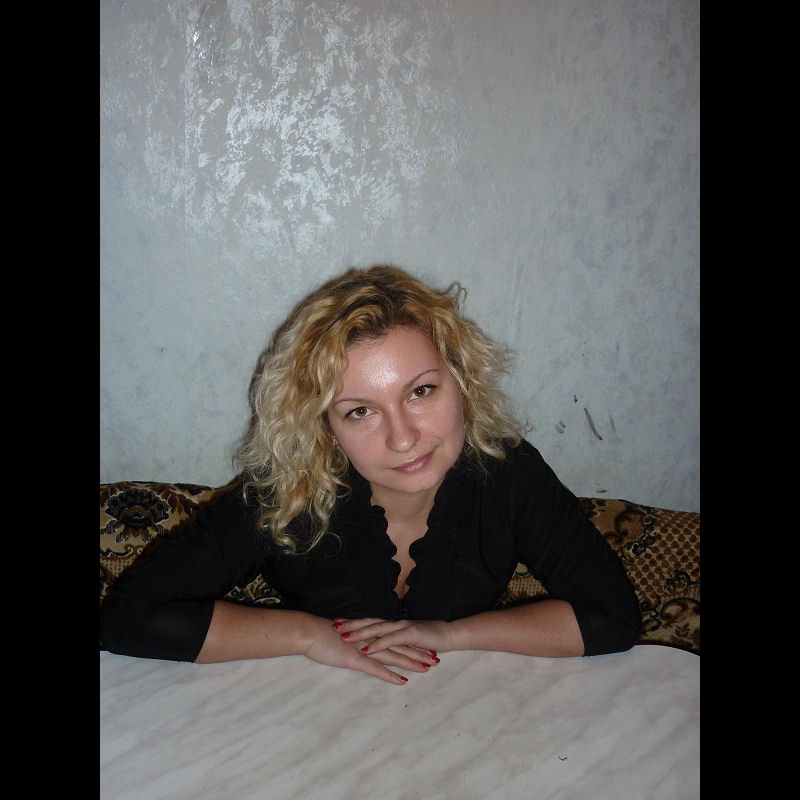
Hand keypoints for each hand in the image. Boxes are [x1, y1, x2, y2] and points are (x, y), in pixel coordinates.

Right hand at [300, 614, 438, 684]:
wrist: (308, 631)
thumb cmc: (321, 634)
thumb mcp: (343, 635)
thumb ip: (356, 638)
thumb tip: (362, 642)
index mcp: (368, 633)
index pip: (394, 639)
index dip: (411, 643)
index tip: (425, 648)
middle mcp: (370, 639)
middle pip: (399, 646)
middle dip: (418, 652)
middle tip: (435, 658)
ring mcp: (363, 648)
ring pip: (393, 656)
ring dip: (411, 662)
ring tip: (427, 668)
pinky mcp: (354, 658)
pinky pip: (375, 668)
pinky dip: (390, 674)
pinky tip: (402, 680)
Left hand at [333, 617, 455, 657]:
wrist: (450, 635)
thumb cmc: (431, 639)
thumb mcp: (410, 641)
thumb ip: (396, 641)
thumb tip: (381, 645)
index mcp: (394, 625)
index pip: (370, 621)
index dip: (354, 622)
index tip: (338, 622)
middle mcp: (396, 623)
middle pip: (370, 622)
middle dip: (351, 624)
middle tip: (334, 626)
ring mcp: (403, 627)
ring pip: (377, 629)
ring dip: (360, 633)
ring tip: (344, 637)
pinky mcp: (411, 634)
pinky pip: (391, 639)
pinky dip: (378, 644)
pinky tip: (367, 649)